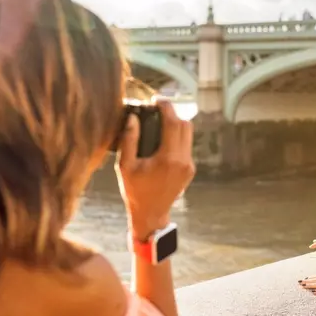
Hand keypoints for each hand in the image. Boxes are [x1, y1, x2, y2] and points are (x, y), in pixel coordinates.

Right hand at [115, 99, 194, 239]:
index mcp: (168, 158)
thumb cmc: (135, 191)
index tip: (156, 100)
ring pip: (188, 134)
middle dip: (172, 114)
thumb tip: (133, 117)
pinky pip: (186, 145)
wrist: (151, 215)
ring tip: (158, 124)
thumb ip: (129, 140)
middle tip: (156, 110)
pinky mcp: (190, 169)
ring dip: (176, 125)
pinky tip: (162, 140)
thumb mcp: (125, 166)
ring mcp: (189, 165)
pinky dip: (177, 138)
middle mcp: (183, 160)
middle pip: (185, 125)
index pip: (173, 123)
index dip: (166, 107)